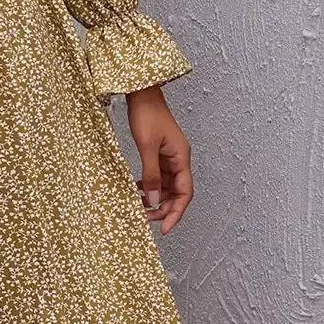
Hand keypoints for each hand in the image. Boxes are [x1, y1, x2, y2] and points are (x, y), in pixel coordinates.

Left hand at [125, 86, 192, 233]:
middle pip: (177, 193)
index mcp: (181, 158)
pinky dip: (150, 185)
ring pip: (167, 186)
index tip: (164, 228)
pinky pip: (159, 176)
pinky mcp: (160, 153)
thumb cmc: (146, 116)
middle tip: (146, 219)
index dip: (176, 213)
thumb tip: (155, 200)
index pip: (185, 193)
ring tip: (140, 207)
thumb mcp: (146, 147)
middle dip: (164, 208)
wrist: (142, 94)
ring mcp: (170, 156)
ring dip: (157, 198)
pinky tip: (138, 189)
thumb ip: (151, 174)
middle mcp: (179, 159)